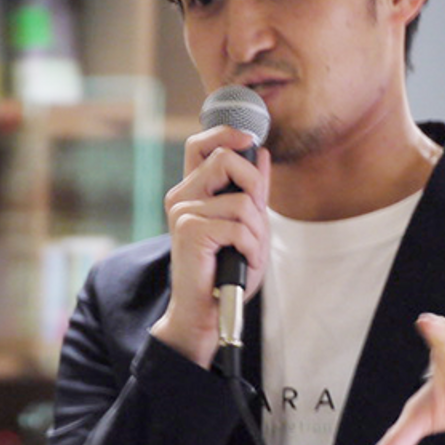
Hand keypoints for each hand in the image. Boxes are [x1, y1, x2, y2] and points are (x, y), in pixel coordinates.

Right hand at [150, 126, 270, 367]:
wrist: (207, 310)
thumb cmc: (225, 271)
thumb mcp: (247, 226)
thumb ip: (252, 191)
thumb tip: (261, 152)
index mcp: (193, 191)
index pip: (201, 144)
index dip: (225, 133)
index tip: (248, 140)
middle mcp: (183, 196)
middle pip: (226, 158)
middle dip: (254, 186)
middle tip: (256, 217)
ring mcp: (183, 212)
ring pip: (241, 200)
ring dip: (257, 231)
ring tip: (248, 252)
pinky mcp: (190, 230)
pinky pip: (239, 226)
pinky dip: (252, 247)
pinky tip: (243, 261)